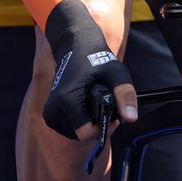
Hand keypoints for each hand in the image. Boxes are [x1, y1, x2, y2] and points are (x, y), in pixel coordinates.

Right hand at [42, 0, 138, 140]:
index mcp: (67, 100)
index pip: (85, 133)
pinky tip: (89, 109)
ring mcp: (50, 113)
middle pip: (81, 135)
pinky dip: (81, 123)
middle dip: (97, 126)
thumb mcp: (116, 73)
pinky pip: (70, 129)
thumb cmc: (95, 57)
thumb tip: (131, 119)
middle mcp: (53, 109)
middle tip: (108, 108)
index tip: (113, 116)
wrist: (75, 46)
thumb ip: (125, 95)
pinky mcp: (50, 114)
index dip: (103, 129)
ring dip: (89, 125)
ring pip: (75, 134)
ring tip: (98, 105)